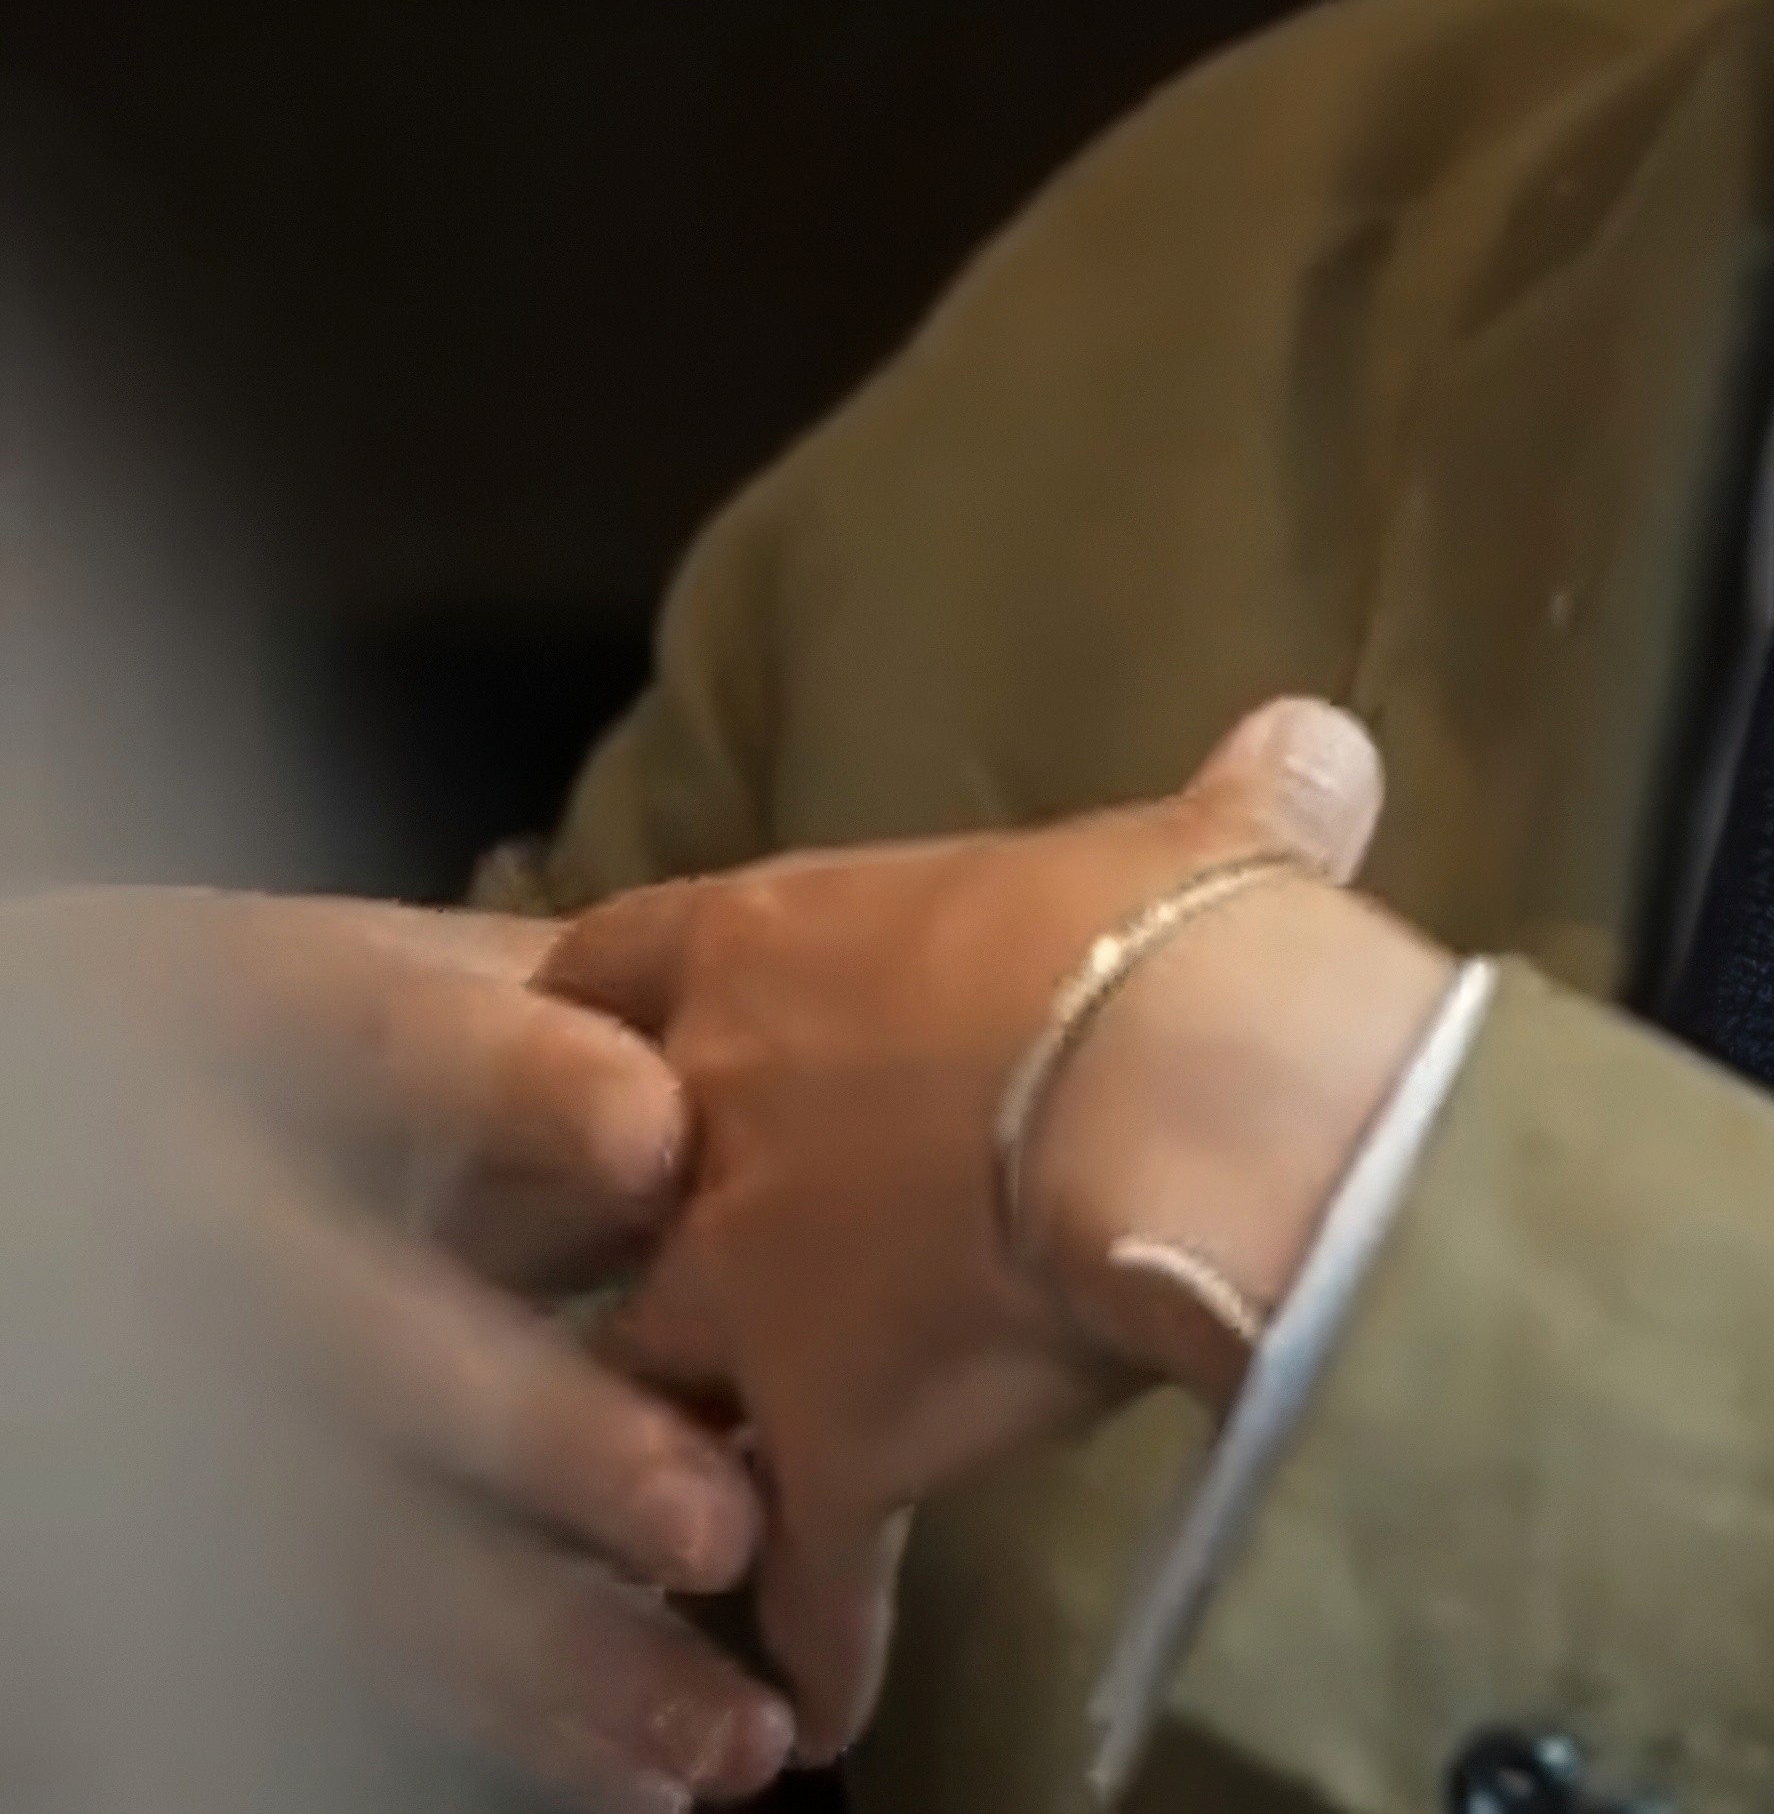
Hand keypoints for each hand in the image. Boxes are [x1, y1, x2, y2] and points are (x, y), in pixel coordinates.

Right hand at [33, 891, 797, 1813]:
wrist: (98, 1109)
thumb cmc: (316, 1038)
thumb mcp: (403, 980)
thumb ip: (551, 1004)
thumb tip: (734, 1042)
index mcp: (249, 1024)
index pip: (371, 1038)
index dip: (505, 1078)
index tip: (655, 1137)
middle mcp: (200, 1220)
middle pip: (355, 1335)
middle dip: (538, 1430)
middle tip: (721, 1522)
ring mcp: (190, 1397)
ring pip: (357, 1539)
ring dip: (553, 1642)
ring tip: (733, 1725)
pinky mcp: (208, 1547)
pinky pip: (349, 1649)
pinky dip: (509, 1720)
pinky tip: (641, 1774)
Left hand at [546, 699, 1451, 1761]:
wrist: (1196, 1099)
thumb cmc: (1180, 933)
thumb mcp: (1216, 839)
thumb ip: (1243, 796)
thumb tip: (1318, 743)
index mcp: (775, 947)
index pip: (609, 966)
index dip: (590, 1017)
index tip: (583, 1052)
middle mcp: (717, 1120)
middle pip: (572, 1198)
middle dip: (570, 1251)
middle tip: (570, 1290)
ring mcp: (751, 1294)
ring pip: (632, 1391)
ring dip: (652, 1458)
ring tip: (666, 1520)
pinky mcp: (830, 1442)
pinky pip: (798, 1570)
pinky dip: (813, 1644)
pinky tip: (824, 1709)